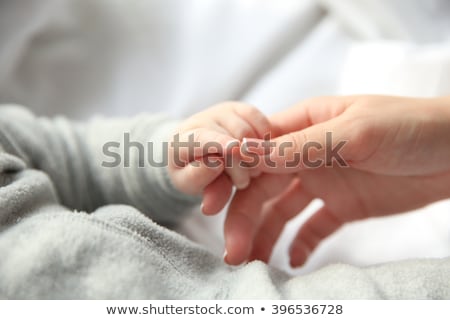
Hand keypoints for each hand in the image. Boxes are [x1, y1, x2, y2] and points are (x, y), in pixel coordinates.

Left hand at [168, 102, 269, 213]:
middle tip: (241, 183)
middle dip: (241, 168)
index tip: (233, 149)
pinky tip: (259, 153)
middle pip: (231, 140)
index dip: (218, 142)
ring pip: (248, 132)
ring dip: (254, 157)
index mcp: (182, 141)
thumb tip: (216, 165)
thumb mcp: (194, 186)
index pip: (200, 139)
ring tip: (247, 169)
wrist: (197, 156)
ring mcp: (221, 112)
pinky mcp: (240, 108)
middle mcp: (200, 121)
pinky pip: (260, 121)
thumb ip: (202, 182)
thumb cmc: (194, 173)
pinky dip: (265, 139)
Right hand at [223, 95, 449, 266]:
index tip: (213, 207)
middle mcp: (307, 154)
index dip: (231, 177)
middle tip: (234, 252)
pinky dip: (301, 244)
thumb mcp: (357, 132)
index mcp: (304, 126)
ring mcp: (323, 182)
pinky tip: (293, 261)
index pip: (256, 151)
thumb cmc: (412, 128)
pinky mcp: (342, 207)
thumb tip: (251, 153)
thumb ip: (304, 144)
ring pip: (282, 211)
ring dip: (266, 235)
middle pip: (263, 187)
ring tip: (255, 263)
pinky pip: (313, 228)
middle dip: (244, 218)